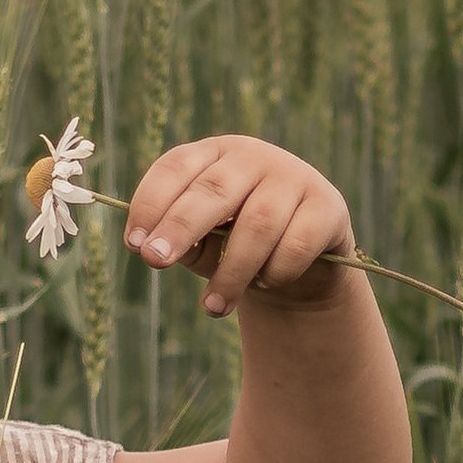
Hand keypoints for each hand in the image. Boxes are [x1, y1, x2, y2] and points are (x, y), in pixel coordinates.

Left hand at [124, 136, 357, 315]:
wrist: (302, 262)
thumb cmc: (236, 246)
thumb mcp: (202, 241)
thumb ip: (177, 239)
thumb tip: (149, 247)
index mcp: (214, 154)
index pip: (176, 167)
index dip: (150, 204)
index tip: (134, 244)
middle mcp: (254, 156)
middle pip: (213, 190)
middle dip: (180, 227)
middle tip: (156, 260)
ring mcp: (294, 177)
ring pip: (256, 225)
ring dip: (230, 272)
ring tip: (213, 307)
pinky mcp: (328, 207)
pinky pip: (294, 246)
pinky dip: (273, 273)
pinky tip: (265, 284)